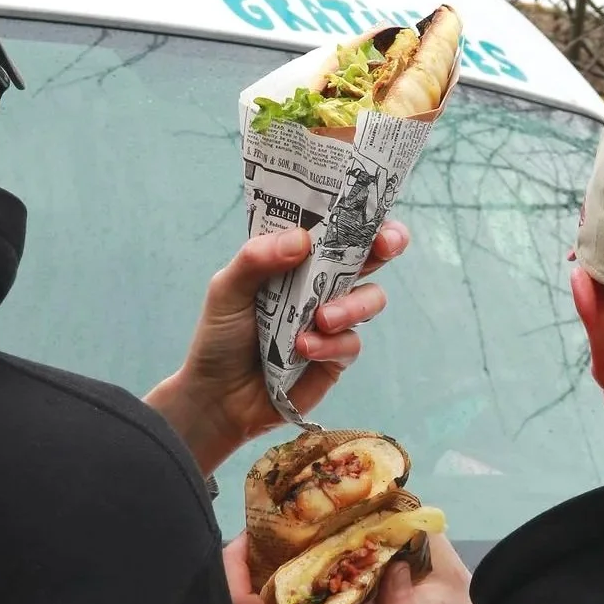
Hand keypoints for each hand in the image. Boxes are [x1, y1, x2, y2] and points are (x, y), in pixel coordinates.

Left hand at [145, 222, 407, 477]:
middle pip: (366, 255)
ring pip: (370, 298)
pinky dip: (330, 344)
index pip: (330, 227)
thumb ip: (257, 259)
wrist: (218, 398)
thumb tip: (302, 239)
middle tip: (386, 244)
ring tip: (322, 319)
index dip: (355, 212)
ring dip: (353, 305)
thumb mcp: (227, 290)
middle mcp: (319, 284)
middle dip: (385, 243)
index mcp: (294, 259)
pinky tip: (303, 349)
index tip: (368, 205)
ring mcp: (331, 319)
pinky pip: (351, 342)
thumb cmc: (219, 336)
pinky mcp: (336, 355)